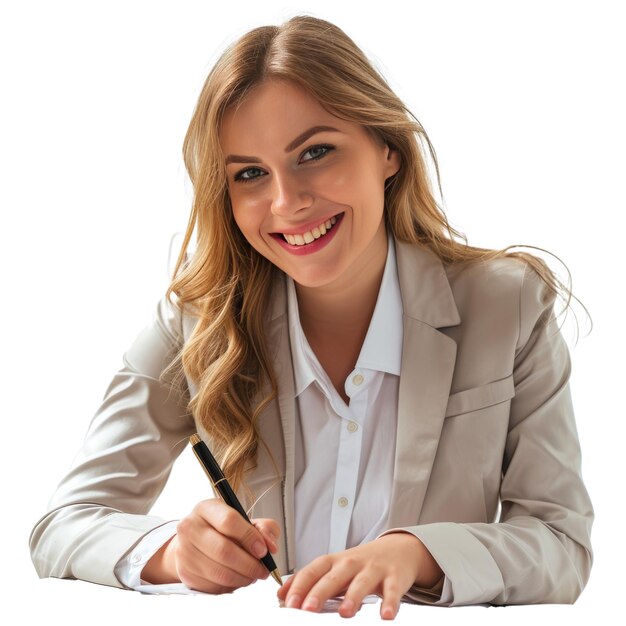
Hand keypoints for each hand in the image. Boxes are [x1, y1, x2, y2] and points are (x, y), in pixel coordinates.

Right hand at [141, 498, 279, 593]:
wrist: (196, 541)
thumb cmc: (224, 529)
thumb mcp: (246, 519)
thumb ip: (264, 528)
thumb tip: (271, 546)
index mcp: (206, 508)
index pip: (229, 521)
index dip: (250, 538)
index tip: (263, 550)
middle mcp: (190, 527)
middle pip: (223, 550)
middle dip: (249, 564)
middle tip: (263, 570)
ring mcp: (184, 551)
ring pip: (219, 572)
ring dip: (242, 578)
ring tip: (253, 575)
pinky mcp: (185, 572)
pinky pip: (212, 585)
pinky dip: (230, 586)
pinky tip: (237, 578)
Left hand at [277, 532, 442, 619]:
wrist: (397, 550)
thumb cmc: (360, 564)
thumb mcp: (333, 568)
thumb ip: (309, 580)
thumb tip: (280, 595)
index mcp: (334, 561)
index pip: (313, 571)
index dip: (300, 586)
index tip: (288, 604)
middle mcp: (352, 563)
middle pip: (334, 576)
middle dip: (320, 592)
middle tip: (307, 609)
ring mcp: (373, 569)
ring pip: (361, 582)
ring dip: (353, 597)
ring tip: (345, 613)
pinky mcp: (394, 577)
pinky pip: (392, 591)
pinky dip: (389, 603)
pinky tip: (385, 616)